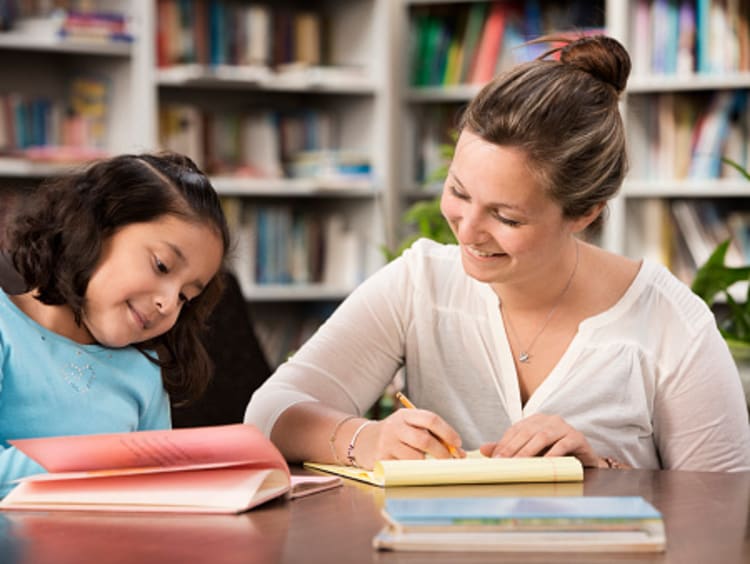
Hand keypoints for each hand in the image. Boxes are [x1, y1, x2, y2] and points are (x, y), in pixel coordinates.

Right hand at [354, 408, 463, 468]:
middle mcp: (395, 426)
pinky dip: (414, 470)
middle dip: (442, 452)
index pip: (430, 419)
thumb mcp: (410, 427)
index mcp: (406, 415)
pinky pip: (405, 468)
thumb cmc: (396, 435)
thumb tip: (458, 452)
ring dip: (427, 463)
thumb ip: (432, 435)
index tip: (458, 443)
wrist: (364, 441)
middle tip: (451, 460)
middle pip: (424, 440)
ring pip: (415, 457)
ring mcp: (387, 443)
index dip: (447, 431)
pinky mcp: (382, 459)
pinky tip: (413, 468)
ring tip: (429, 464)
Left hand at [479, 413, 600, 466]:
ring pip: (543, 436)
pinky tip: (546, 463)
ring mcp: (564, 427)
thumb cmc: (555, 454)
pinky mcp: (577, 437)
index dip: (505, 443)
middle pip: (527, 432)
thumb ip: (509, 448)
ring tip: (520, 463)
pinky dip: (553, 454)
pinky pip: (563, 444)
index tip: (496, 458)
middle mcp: (549, 420)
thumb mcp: (531, 451)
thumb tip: (483, 449)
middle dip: (514, 448)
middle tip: (504, 462)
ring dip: (530, 451)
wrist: (584, 460)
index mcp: (535, 420)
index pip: (516, 430)